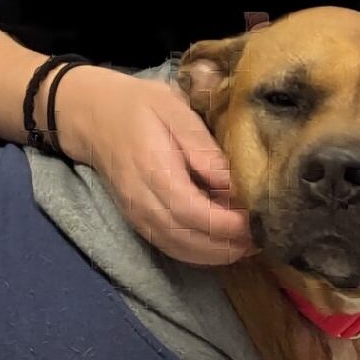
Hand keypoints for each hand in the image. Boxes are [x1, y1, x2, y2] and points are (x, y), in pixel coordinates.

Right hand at [51, 66, 256, 267]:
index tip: (258, 220)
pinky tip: (224, 242)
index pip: (193, 213)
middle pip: (190, 240)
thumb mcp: (174, 110)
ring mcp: (138, 216)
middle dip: (230, 244)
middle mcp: (143, 203)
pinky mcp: (140, 222)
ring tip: (250, 241)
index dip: (228, 225)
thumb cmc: (139, 106)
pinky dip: (201, 252)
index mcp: (153, 171)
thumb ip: (202, 147)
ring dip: (219, 253)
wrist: (94, 116)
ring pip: (182, 250)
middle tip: (265, 234)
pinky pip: (173, 247)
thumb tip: (233, 183)